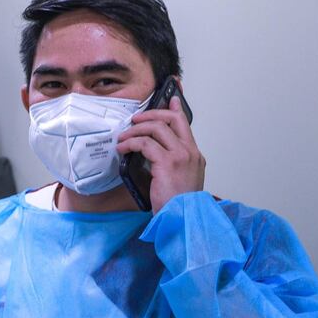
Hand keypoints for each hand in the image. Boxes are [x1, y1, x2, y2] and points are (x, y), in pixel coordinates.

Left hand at [117, 95, 205, 212]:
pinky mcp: (167, 163)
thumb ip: (172, 164)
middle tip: (135, 120)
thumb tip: (153, 153)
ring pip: (156, 128)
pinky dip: (131, 143)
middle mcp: (190, 152)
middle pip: (171, 119)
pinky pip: (145, 144)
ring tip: (123, 137)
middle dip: (150, 115)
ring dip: (136, 130)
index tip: (170, 98)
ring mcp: (180, 156)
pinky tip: (123, 149)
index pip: (185, 124)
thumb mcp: (180, 180)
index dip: (175, 109)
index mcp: (194, 155)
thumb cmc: (178, 205)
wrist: (183, 218)